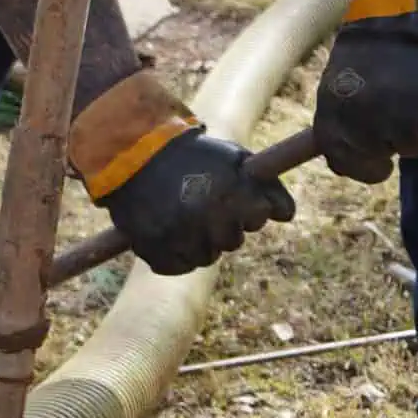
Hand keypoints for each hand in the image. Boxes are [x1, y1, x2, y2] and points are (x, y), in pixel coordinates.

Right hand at [69, 69, 294, 275]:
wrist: (131, 151)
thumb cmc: (190, 154)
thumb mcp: (234, 158)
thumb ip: (268, 186)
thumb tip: (286, 216)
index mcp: (232, 194)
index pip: (260, 216)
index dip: (248, 204)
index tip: (230, 192)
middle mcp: (207, 219)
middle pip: (233, 241)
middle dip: (223, 224)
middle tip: (202, 202)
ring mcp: (179, 237)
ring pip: (205, 257)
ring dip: (198, 241)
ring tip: (181, 214)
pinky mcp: (153, 249)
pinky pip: (176, 266)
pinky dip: (173, 255)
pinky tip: (167, 231)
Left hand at [314, 0, 417, 182]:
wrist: (402, 17)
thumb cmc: (368, 53)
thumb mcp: (336, 86)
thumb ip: (337, 123)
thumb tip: (331, 160)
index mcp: (331, 113)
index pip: (342, 161)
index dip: (362, 168)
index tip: (379, 166)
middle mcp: (362, 120)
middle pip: (381, 158)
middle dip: (391, 141)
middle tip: (396, 110)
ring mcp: (399, 115)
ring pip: (414, 150)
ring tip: (412, 92)